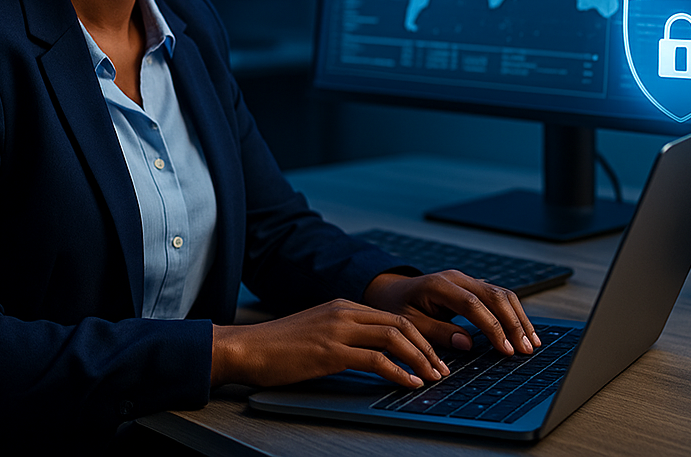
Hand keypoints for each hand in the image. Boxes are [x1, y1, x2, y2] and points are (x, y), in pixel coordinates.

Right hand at [211, 299, 450, 390]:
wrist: (248, 347)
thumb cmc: (279, 347)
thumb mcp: (318, 332)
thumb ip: (344, 335)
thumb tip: (373, 354)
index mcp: (344, 305)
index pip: (393, 316)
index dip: (419, 336)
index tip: (433, 357)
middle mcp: (345, 311)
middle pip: (400, 323)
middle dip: (427, 347)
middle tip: (442, 369)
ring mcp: (338, 329)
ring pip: (393, 337)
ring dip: (418, 359)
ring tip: (431, 378)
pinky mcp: (330, 351)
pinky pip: (375, 359)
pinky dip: (398, 372)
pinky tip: (408, 384)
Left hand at [362, 270, 541, 356]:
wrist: (392, 290)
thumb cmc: (398, 308)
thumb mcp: (409, 324)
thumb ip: (436, 332)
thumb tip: (466, 344)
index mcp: (438, 285)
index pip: (472, 304)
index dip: (492, 327)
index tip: (506, 350)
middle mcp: (456, 278)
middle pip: (493, 295)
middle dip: (513, 323)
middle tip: (526, 349)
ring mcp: (465, 279)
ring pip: (500, 293)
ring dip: (518, 317)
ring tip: (531, 342)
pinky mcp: (472, 285)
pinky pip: (498, 295)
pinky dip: (513, 312)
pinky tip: (523, 329)